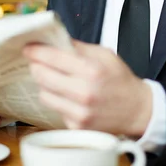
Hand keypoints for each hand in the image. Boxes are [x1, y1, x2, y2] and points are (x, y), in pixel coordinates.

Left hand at [23, 40, 152, 136]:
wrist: (137, 110)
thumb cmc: (120, 80)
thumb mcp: (104, 54)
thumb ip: (77, 47)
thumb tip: (53, 40)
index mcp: (91, 70)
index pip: (52, 57)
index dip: (35, 51)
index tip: (28, 47)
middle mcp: (83, 92)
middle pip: (41, 76)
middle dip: (36, 66)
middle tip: (37, 61)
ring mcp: (79, 112)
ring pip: (44, 94)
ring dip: (45, 84)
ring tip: (55, 79)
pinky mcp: (76, 126)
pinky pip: (55, 109)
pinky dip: (57, 100)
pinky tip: (68, 96)